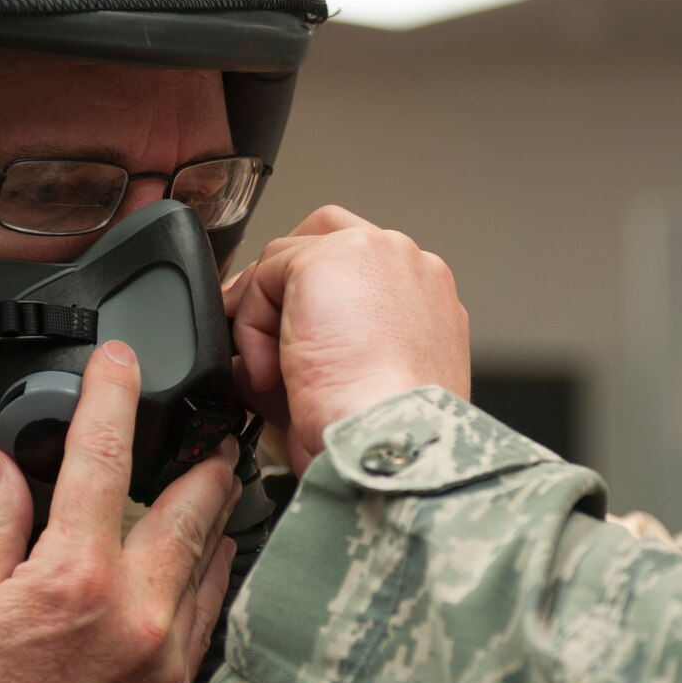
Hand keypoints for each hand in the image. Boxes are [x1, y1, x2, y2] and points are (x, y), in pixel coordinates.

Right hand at [0, 341, 239, 682]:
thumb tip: (2, 471)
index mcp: (72, 579)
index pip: (102, 457)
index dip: (113, 396)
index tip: (122, 362)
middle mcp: (134, 613)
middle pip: (194, 506)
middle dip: (205, 458)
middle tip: (212, 428)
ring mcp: (163, 659)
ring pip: (213, 565)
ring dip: (216, 520)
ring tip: (216, 489)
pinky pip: (207, 622)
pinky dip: (208, 583)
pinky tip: (203, 570)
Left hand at [226, 205, 469, 474]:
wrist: (393, 441)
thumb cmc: (383, 438)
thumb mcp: (357, 389)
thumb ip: (326, 352)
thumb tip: (264, 359)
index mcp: (428, 301)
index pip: (360, 272)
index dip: (310, 302)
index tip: (281, 342)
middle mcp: (410, 266)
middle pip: (326, 241)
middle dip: (282, 285)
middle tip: (258, 337)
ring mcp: (376, 252)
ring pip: (291, 261)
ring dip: (265, 319)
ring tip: (273, 377)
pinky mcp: (332, 257)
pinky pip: (266, 274)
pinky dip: (253, 324)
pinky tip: (270, 371)